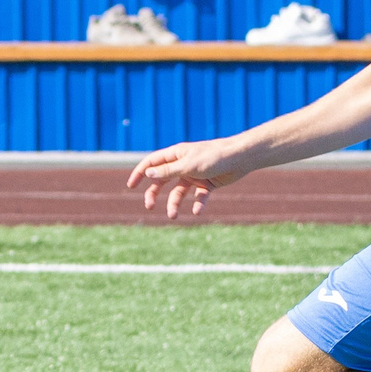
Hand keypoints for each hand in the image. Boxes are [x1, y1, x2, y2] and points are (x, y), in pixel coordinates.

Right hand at [128, 139, 251, 219]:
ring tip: (173, 216)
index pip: (152, 163)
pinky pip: (198, 197)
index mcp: (176, 155)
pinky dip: (197, 205)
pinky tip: (197, 212)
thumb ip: (168, 171)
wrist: (240, 158)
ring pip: (179, 192)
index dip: (140, 173)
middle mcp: (183, 164)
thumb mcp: (188, 165)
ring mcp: (194, 175)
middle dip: (154, 194)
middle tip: (149, 207)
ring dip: (174, 204)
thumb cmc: (214, 157)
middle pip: (162, 180)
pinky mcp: (207, 184)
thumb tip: (148, 174)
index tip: (131, 186)